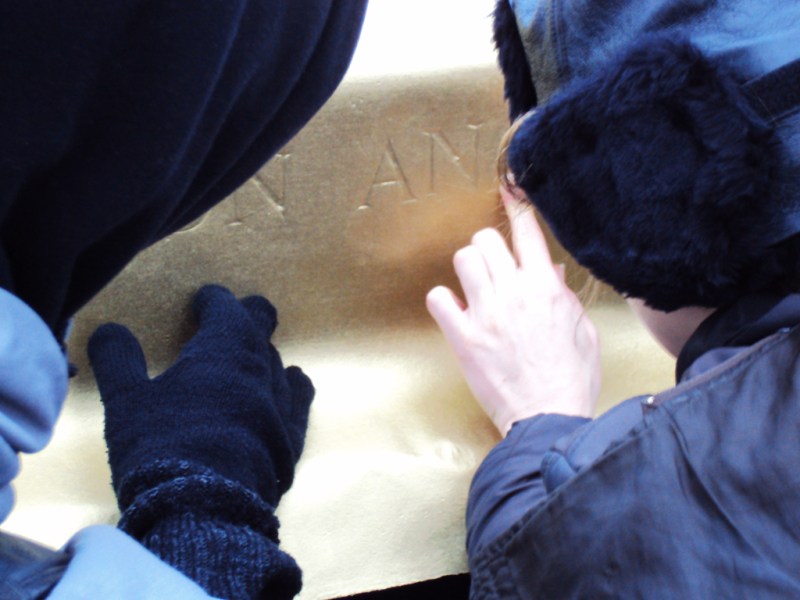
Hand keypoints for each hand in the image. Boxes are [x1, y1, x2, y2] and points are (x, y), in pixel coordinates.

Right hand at [88, 284, 313, 506]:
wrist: (207, 511)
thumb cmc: (161, 447)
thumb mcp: (126, 400)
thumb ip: (118, 359)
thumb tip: (109, 329)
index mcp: (224, 348)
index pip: (225, 307)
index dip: (213, 300)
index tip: (203, 299)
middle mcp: (261, 368)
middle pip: (261, 326)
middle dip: (247, 316)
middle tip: (233, 316)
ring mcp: (283, 404)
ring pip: (277, 364)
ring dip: (262, 357)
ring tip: (250, 358)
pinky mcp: (293, 440)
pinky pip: (299, 401)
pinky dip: (290, 388)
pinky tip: (293, 384)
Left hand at [426, 186, 599, 435]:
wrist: (548, 417)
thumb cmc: (570, 379)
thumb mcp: (582, 332)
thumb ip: (564, 297)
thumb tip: (552, 273)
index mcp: (546, 289)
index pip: (527, 234)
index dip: (516, 206)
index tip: (508, 189)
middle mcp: (514, 293)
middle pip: (487, 240)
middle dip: (489, 248)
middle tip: (494, 267)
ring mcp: (486, 313)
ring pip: (464, 259)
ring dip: (468, 268)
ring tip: (475, 288)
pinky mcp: (463, 337)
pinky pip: (438, 298)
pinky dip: (444, 300)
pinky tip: (456, 311)